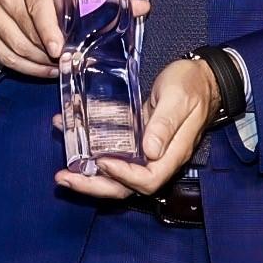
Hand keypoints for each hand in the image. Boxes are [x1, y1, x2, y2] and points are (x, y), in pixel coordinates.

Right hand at [0, 0, 63, 77]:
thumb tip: (123, 4)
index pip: (38, 6)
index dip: (48, 31)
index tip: (59, 50)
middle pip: (26, 31)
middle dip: (48, 52)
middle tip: (67, 61)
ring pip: (14, 47)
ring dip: (38, 62)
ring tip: (56, 66)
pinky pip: (2, 56)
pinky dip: (24, 67)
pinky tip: (41, 69)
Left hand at [56, 48, 216, 198]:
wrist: (200, 77)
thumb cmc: (192, 85)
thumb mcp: (178, 99)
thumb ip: (165, 124)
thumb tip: (149, 150)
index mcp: (173, 153)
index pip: (148, 179)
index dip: (123, 175)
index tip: (102, 161)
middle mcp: (158, 157)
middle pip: (126, 186)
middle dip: (94, 186)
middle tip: (64, 178)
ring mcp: (146, 151)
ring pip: (115, 175)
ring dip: (88, 176)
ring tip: (62, 173)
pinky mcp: (136, 139)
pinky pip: (112, 152)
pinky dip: (90, 151)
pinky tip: (70, 135)